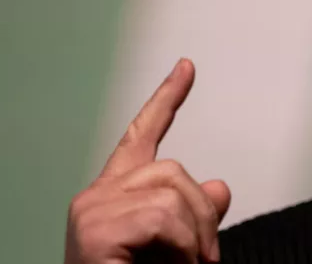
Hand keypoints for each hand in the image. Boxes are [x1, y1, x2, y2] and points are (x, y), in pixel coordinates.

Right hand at [64, 59, 230, 262]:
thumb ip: (194, 219)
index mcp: (116, 198)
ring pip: (173, 190)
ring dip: (193, 239)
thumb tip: (221, 185)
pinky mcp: (93, 228)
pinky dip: (180, 249)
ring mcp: (90, 211)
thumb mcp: (179, 254)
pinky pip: (163, 217)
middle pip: (173, 170)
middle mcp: (96, 197)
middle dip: (201, 218)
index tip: (187, 67)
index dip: (166, 100)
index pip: (141, 136)